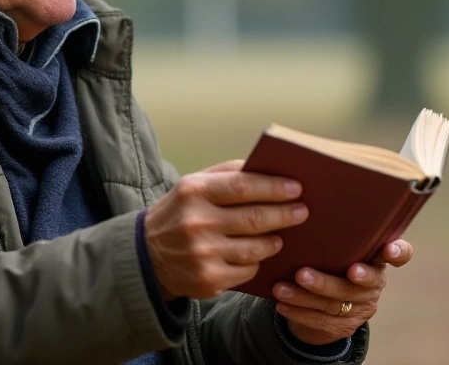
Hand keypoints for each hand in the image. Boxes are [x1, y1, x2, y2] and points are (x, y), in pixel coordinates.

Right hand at [145, 159, 307, 299]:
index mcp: (194, 192)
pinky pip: (247, 271)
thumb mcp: (193, 186)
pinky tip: (258, 256)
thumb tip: (268, 169)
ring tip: (281, 236)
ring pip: (255, 248)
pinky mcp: (208, 280)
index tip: (296, 188)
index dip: (273, 187)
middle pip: (254, 218)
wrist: (146, 257)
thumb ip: (227, 174)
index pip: (243, 186)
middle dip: (285, 214)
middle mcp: (197, 223)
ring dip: (274, 241)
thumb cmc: (179, 213)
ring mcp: (203, 254)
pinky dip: (256, 263)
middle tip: (302, 211)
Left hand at [273, 239, 413, 345]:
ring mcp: (360, 307)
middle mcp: (375, 284)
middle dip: (327, 282)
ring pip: (332, 305)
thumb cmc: (333, 258)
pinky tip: (281, 303)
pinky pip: (320, 321)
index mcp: (378, 259)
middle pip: (356, 287)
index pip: (400, 254)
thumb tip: (302, 206)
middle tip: (303, 274)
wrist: (327, 301)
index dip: (398, 252)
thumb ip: (336, 233)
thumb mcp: (339, 245)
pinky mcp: (344, 326)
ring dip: (303, 297)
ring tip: (281, 288)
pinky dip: (298, 312)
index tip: (388, 249)